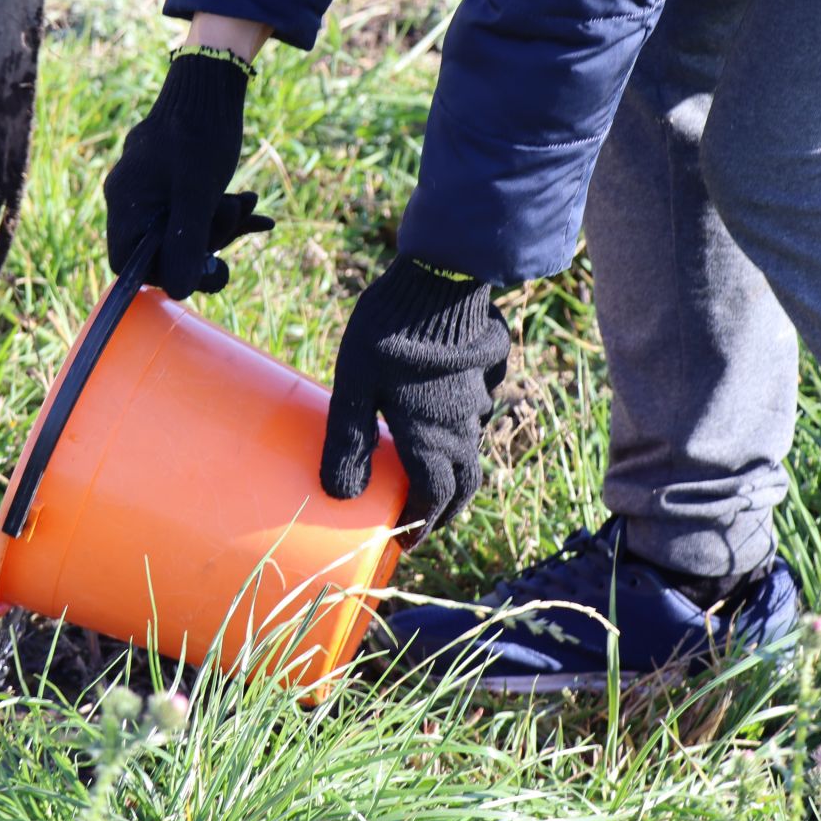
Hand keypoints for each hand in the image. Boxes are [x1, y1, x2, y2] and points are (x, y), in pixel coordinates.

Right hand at [103, 52, 273, 297]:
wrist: (213, 82)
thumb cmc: (202, 134)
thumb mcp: (198, 195)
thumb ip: (186, 244)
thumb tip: (179, 291)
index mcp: (126, 203)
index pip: (128, 262)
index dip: (163, 273)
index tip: (199, 266)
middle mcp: (132, 199)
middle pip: (162, 249)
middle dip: (207, 242)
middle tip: (236, 216)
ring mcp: (152, 190)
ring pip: (184, 230)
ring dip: (222, 225)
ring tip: (249, 200)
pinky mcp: (173, 182)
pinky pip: (194, 211)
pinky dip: (223, 211)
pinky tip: (256, 208)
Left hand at [321, 259, 510, 531]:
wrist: (440, 279)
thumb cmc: (389, 334)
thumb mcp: (354, 387)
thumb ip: (347, 441)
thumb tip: (339, 496)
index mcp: (432, 439)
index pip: (435, 499)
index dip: (421, 525)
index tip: (405, 541)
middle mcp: (461, 427)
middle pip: (464, 483)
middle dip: (445, 508)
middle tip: (423, 520)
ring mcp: (476, 399)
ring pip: (471, 448)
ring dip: (453, 470)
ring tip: (428, 475)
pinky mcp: (480, 372)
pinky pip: (475, 416)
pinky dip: (460, 434)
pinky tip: (441, 421)